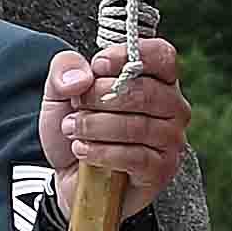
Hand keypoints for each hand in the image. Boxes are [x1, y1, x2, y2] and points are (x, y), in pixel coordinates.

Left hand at [42, 31, 189, 214]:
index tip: (98, 65)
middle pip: (145, 92)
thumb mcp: (59, 92)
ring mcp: (170, 140)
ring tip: (72, 129)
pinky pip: (134, 157)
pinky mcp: (161, 170)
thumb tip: (83, 77)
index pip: (161, 55)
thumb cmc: (77, 127)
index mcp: (156, 79)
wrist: (69, 175)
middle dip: (101, 97)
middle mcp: (172, 107)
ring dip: (94, 126)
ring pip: (137, 126)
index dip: (130, 56)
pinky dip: (101, 152)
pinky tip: (82, 150)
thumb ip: (64, 71)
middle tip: (76, 106)